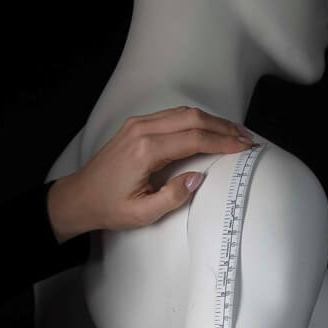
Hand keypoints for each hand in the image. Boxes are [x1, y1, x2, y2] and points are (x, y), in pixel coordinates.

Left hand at [46, 105, 257, 241]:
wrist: (79, 196)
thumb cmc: (108, 207)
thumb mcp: (142, 214)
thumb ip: (172, 197)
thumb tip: (197, 179)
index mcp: (145, 150)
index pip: (193, 138)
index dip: (223, 141)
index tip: (244, 147)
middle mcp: (142, 130)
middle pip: (192, 118)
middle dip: (223, 126)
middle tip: (247, 137)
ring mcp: (138, 124)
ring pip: (183, 113)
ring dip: (211, 120)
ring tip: (235, 132)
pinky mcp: (136, 126)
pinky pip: (172, 116)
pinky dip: (195, 120)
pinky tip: (209, 128)